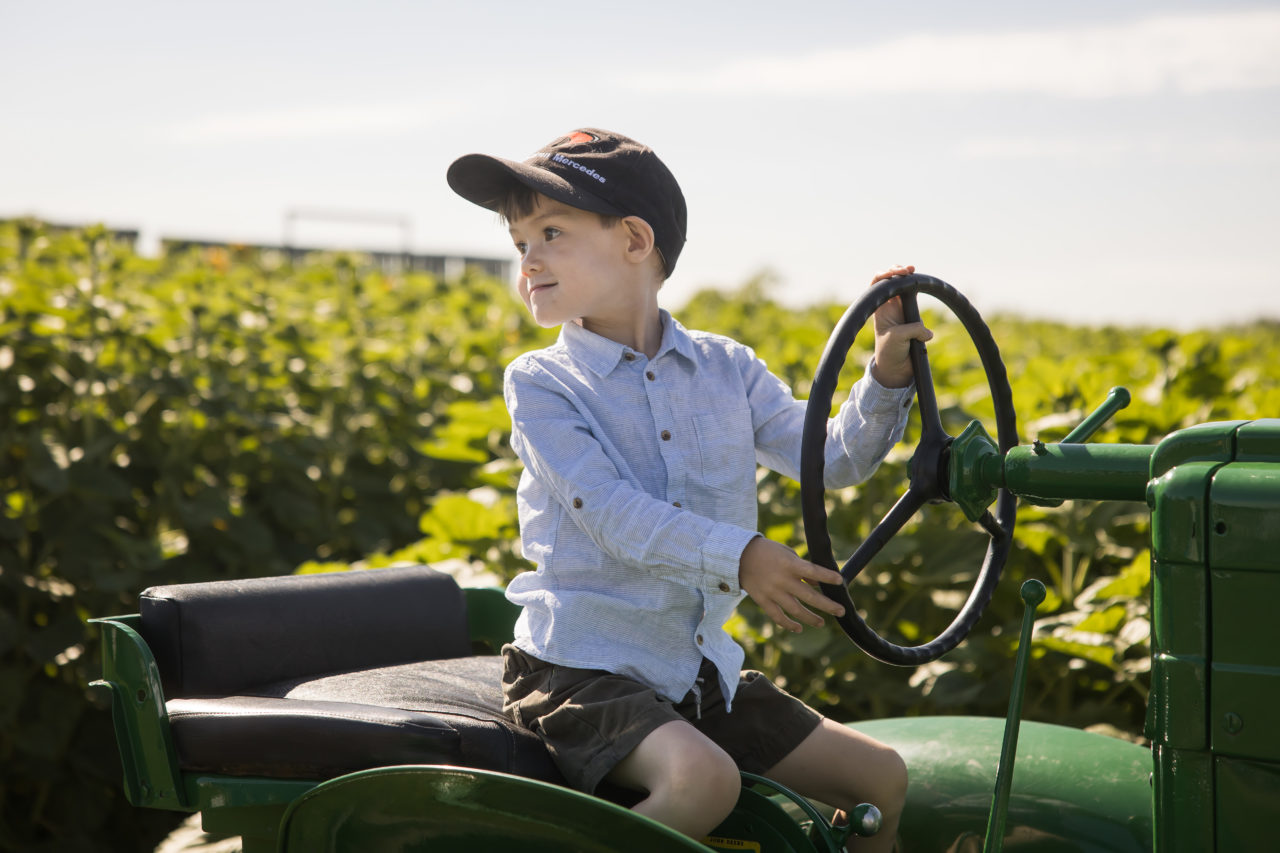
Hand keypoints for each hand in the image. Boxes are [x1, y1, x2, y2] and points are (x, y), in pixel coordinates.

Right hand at [738, 537, 845, 632]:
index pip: (813, 571)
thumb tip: (818, 584)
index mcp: (790, 564)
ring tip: (821, 623)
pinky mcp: (763, 600)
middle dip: (827, 605)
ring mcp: (773, 592)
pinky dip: (788, 624)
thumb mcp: (787, 553)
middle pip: (809, 596)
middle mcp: (783, 580)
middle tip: (841, 611)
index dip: (827, 577)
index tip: (840, 581)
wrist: (738, 556)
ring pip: (795, 610)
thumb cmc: (767, 552)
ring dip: (811, 618)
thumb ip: (803, 568)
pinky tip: (798, 628)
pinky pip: (777, 616)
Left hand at [869, 264, 933, 387]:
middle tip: (910, 270)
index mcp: (880, 307)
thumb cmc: (889, 351)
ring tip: (914, 276)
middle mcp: (889, 305)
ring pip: (908, 289)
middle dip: (900, 271)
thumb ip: (912, 328)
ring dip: (913, 283)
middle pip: (893, 279)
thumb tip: (928, 332)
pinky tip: (919, 315)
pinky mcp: (913, 317)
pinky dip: (922, 304)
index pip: (878, 283)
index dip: (886, 274)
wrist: (896, 368)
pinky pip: (919, 306)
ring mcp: (901, 309)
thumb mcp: (898, 338)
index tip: (897, 273)